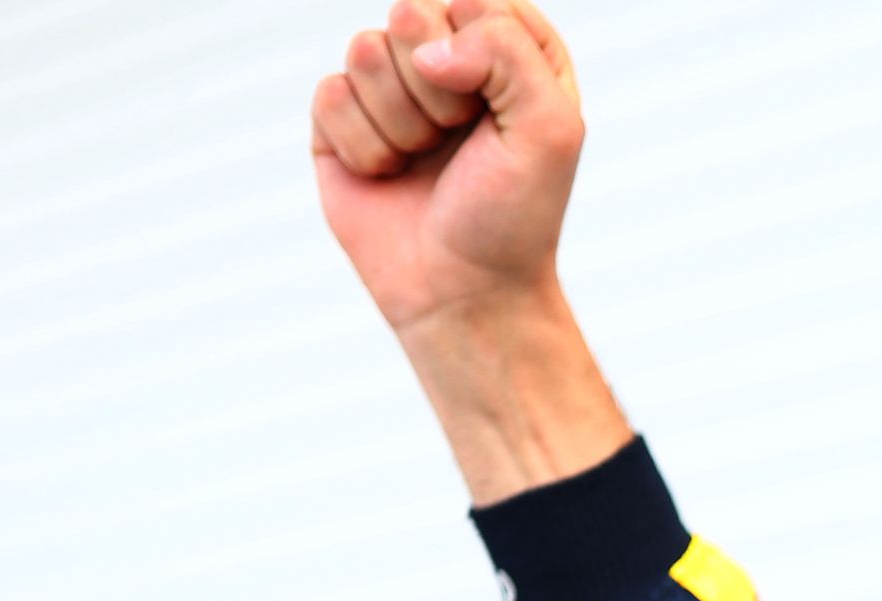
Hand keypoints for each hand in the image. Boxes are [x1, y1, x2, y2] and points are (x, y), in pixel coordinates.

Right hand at [311, 0, 584, 337]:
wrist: (462, 290)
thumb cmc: (513, 214)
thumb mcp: (550, 128)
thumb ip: (508, 52)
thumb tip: (427, 45)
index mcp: (510, 54)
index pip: (477, 0)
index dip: (480, 50)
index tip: (495, 107)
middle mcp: (449, 62)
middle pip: (412, 12)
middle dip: (436, 86)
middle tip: (459, 136)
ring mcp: (391, 89)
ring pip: (365, 49)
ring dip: (401, 120)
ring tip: (425, 159)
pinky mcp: (341, 121)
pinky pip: (330, 93)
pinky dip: (363, 145)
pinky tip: (389, 174)